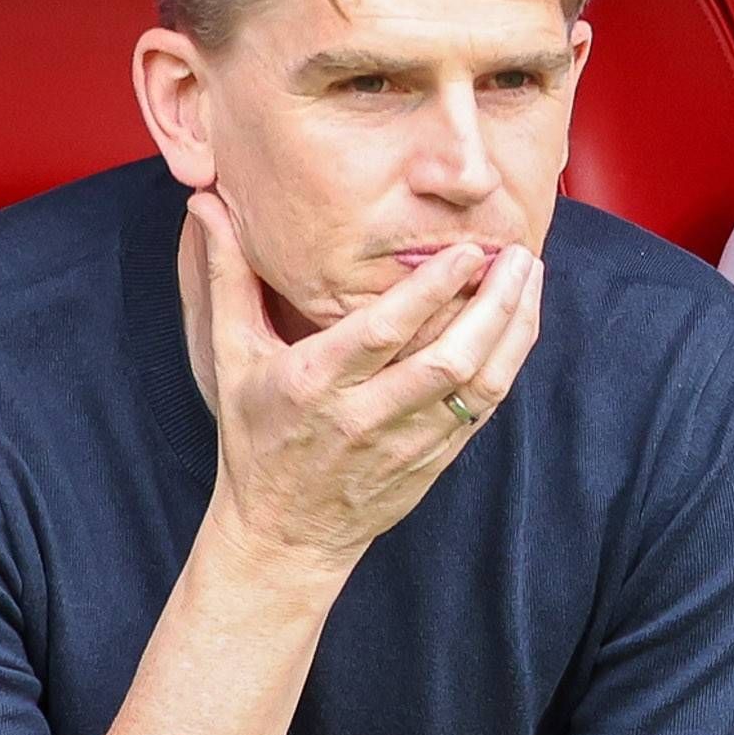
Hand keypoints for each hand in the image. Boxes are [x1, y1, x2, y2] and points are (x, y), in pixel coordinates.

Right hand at [179, 193, 543, 573]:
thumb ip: (227, 275)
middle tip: (517, 254)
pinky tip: (520, 321)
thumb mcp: (231, 355)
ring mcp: (406, 441)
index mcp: (314, 383)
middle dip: (490, 304)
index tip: (467, 250)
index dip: (430, 290)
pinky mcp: (435, 459)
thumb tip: (204, 203)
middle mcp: (364, 415)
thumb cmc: (256, 434)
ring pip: (477, 385)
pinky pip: (484, 409)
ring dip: (511, 330)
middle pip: (445, 359)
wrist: (283, 531)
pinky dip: (508, 362)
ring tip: (529, 278)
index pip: (382, 331)